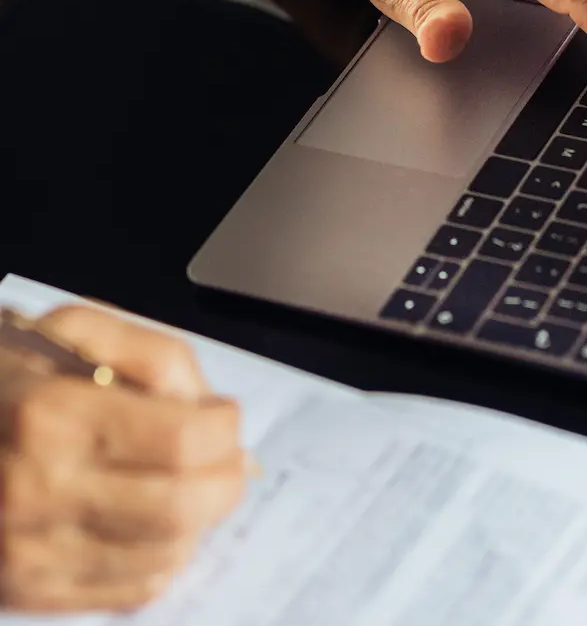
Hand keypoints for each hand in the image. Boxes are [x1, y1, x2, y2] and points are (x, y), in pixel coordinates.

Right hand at [0, 306, 245, 611]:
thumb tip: (211, 409)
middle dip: (226, 480)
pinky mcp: (30, 592)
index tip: (224, 415)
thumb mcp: (76, 330)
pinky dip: (165, 555)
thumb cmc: (13, 374)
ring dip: (200, 519)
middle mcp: (37, 490)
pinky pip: (133, 589)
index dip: (223, 429)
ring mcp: (29, 551)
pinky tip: (154, 521)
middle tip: (229, 457)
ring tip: (192, 485)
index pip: (182, 442)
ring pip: (165, 553)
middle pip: (181, 507)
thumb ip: (155, 354)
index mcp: (52, 415)